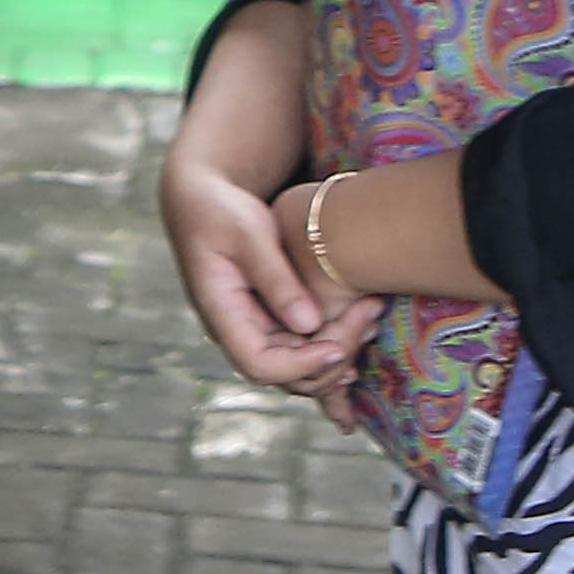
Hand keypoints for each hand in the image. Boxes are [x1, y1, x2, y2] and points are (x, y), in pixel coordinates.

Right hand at [163, 153, 369, 399]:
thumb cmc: (221, 209)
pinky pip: (303, 349)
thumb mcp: (248, 235)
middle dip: (333, 355)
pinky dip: (334, 343)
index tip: (338, 345)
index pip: (258, 364)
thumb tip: (309, 325)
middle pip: (287, 374)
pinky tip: (362, 325)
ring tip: (372, 316)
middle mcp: (235, 331)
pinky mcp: (269, 321)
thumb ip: (275, 278)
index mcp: (220, 313)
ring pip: (300, 367)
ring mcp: (253, 329)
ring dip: (339, 351)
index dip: (301, 364)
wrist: (202, 200)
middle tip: (370, 315)